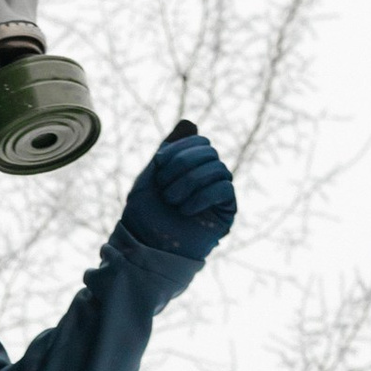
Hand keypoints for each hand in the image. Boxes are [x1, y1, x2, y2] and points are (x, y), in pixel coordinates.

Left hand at [118, 121, 236, 262]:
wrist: (145, 247)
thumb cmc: (144, 214)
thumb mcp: (150, 175)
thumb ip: (168, 149)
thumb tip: (190, 123)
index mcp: (191, 167)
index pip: (199, 141)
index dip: (180, 147)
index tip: (159, 163)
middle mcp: (207, 178)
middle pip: (210, 152)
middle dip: (183, 164)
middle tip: (164, 187)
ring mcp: (217, 195)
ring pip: (219, 168)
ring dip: (191, 181)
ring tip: (172, 200)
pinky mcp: (225, 212)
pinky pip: (225, 189)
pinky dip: (202, 195)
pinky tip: (185, 209)